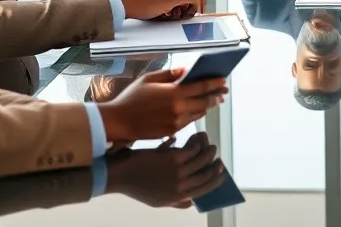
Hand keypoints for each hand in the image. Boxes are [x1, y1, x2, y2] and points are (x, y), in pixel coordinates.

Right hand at [99, 68, 228, 142]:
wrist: (119, 122)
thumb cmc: (132, 98)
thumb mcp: (149, 79)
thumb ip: (169, 74)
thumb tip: (186, 71)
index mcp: (174, 93)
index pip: (202, 86)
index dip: (215, 83)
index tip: (224, 80)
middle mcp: (179, 108)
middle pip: (205, 101)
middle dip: (216, 95)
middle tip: (223, 91)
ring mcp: (176, 121)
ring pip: (199, 112)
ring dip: (208, 105)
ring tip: (214, 100)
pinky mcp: (172, 131)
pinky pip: (190, 121)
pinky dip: (196, 113)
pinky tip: (199, 109)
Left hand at [105, 133, 225, 207]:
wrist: (119, 175)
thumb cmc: (137, 185)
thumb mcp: (157, 201)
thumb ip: (176, 202)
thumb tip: (191, 203)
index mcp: (177, 198)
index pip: (204, 190)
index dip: (216, 180)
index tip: (221, 172)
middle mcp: (180, 187)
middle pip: (206, 174)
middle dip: (214, 164)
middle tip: (216, 155)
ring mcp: (177, 172)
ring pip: (202, 159)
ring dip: (208, 150)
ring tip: (209, 144)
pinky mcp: (172, 159)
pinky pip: (192, 149)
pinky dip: (197, 143)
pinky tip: (196, 138)